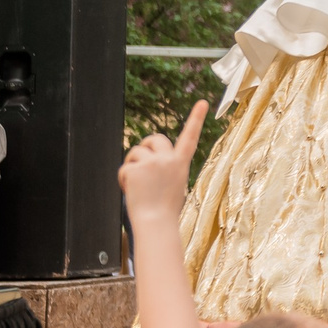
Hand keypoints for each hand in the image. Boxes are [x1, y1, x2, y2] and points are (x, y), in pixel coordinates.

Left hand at [119, 101, 205, 227]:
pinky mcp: (136, 169)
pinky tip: (130, 191)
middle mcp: (168, 159)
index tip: (203, 103)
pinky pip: (125, 168)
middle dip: (145, 146)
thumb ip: (165, 169)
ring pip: (136, 153)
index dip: (197, 119)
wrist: (156, 223)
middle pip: (154, 139)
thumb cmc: (164, 210)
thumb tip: (149, 163)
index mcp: (181, 164)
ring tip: (136, 185)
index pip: (190, 137)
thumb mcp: (173, 184)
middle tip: (140, 160)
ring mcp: (152, 163)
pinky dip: (124, 179)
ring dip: (132, 165)